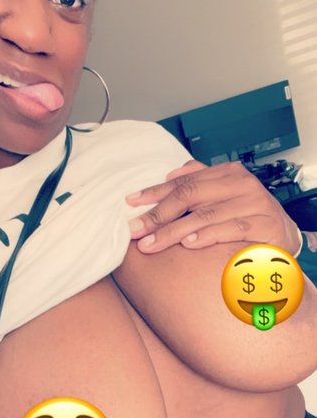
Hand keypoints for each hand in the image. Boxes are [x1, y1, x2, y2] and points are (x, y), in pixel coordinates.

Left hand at [126, 160, 300, 254]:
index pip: (183, 182)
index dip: (155, 192)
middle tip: (136, 230)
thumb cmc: (248, 218)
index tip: (131, 203)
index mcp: (227, 173)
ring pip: (205, 215)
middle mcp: (240, 184)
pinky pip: (231, 229)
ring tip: (152, 243)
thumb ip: (200, 183)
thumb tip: (170, 175)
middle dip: (159, 214)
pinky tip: (188, 244)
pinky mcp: (265, 224)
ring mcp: (254, 203)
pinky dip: (207, 236)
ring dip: (174, 231)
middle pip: (190, 196)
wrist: (285, 237)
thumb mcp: (223, 197)